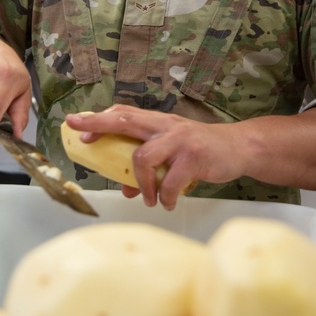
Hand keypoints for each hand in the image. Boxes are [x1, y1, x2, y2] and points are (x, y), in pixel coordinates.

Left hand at [63, 106, 250, 210]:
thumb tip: (128, 188)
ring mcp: (179, 139)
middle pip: (126, 120)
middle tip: (83, 138)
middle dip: (99, 126)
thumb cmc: (200, 150)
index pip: (123, 113)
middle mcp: (165, 125)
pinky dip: (164, 196)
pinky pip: (169, 181)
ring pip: (143, 157)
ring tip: (146, 199)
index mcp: (157, 122)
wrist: (238, 147)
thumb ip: (150, 167)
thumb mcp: (173, 154)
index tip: (77, 123)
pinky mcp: (194, 157)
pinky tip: (166, 203)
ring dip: (140, 183)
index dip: (99, 118)